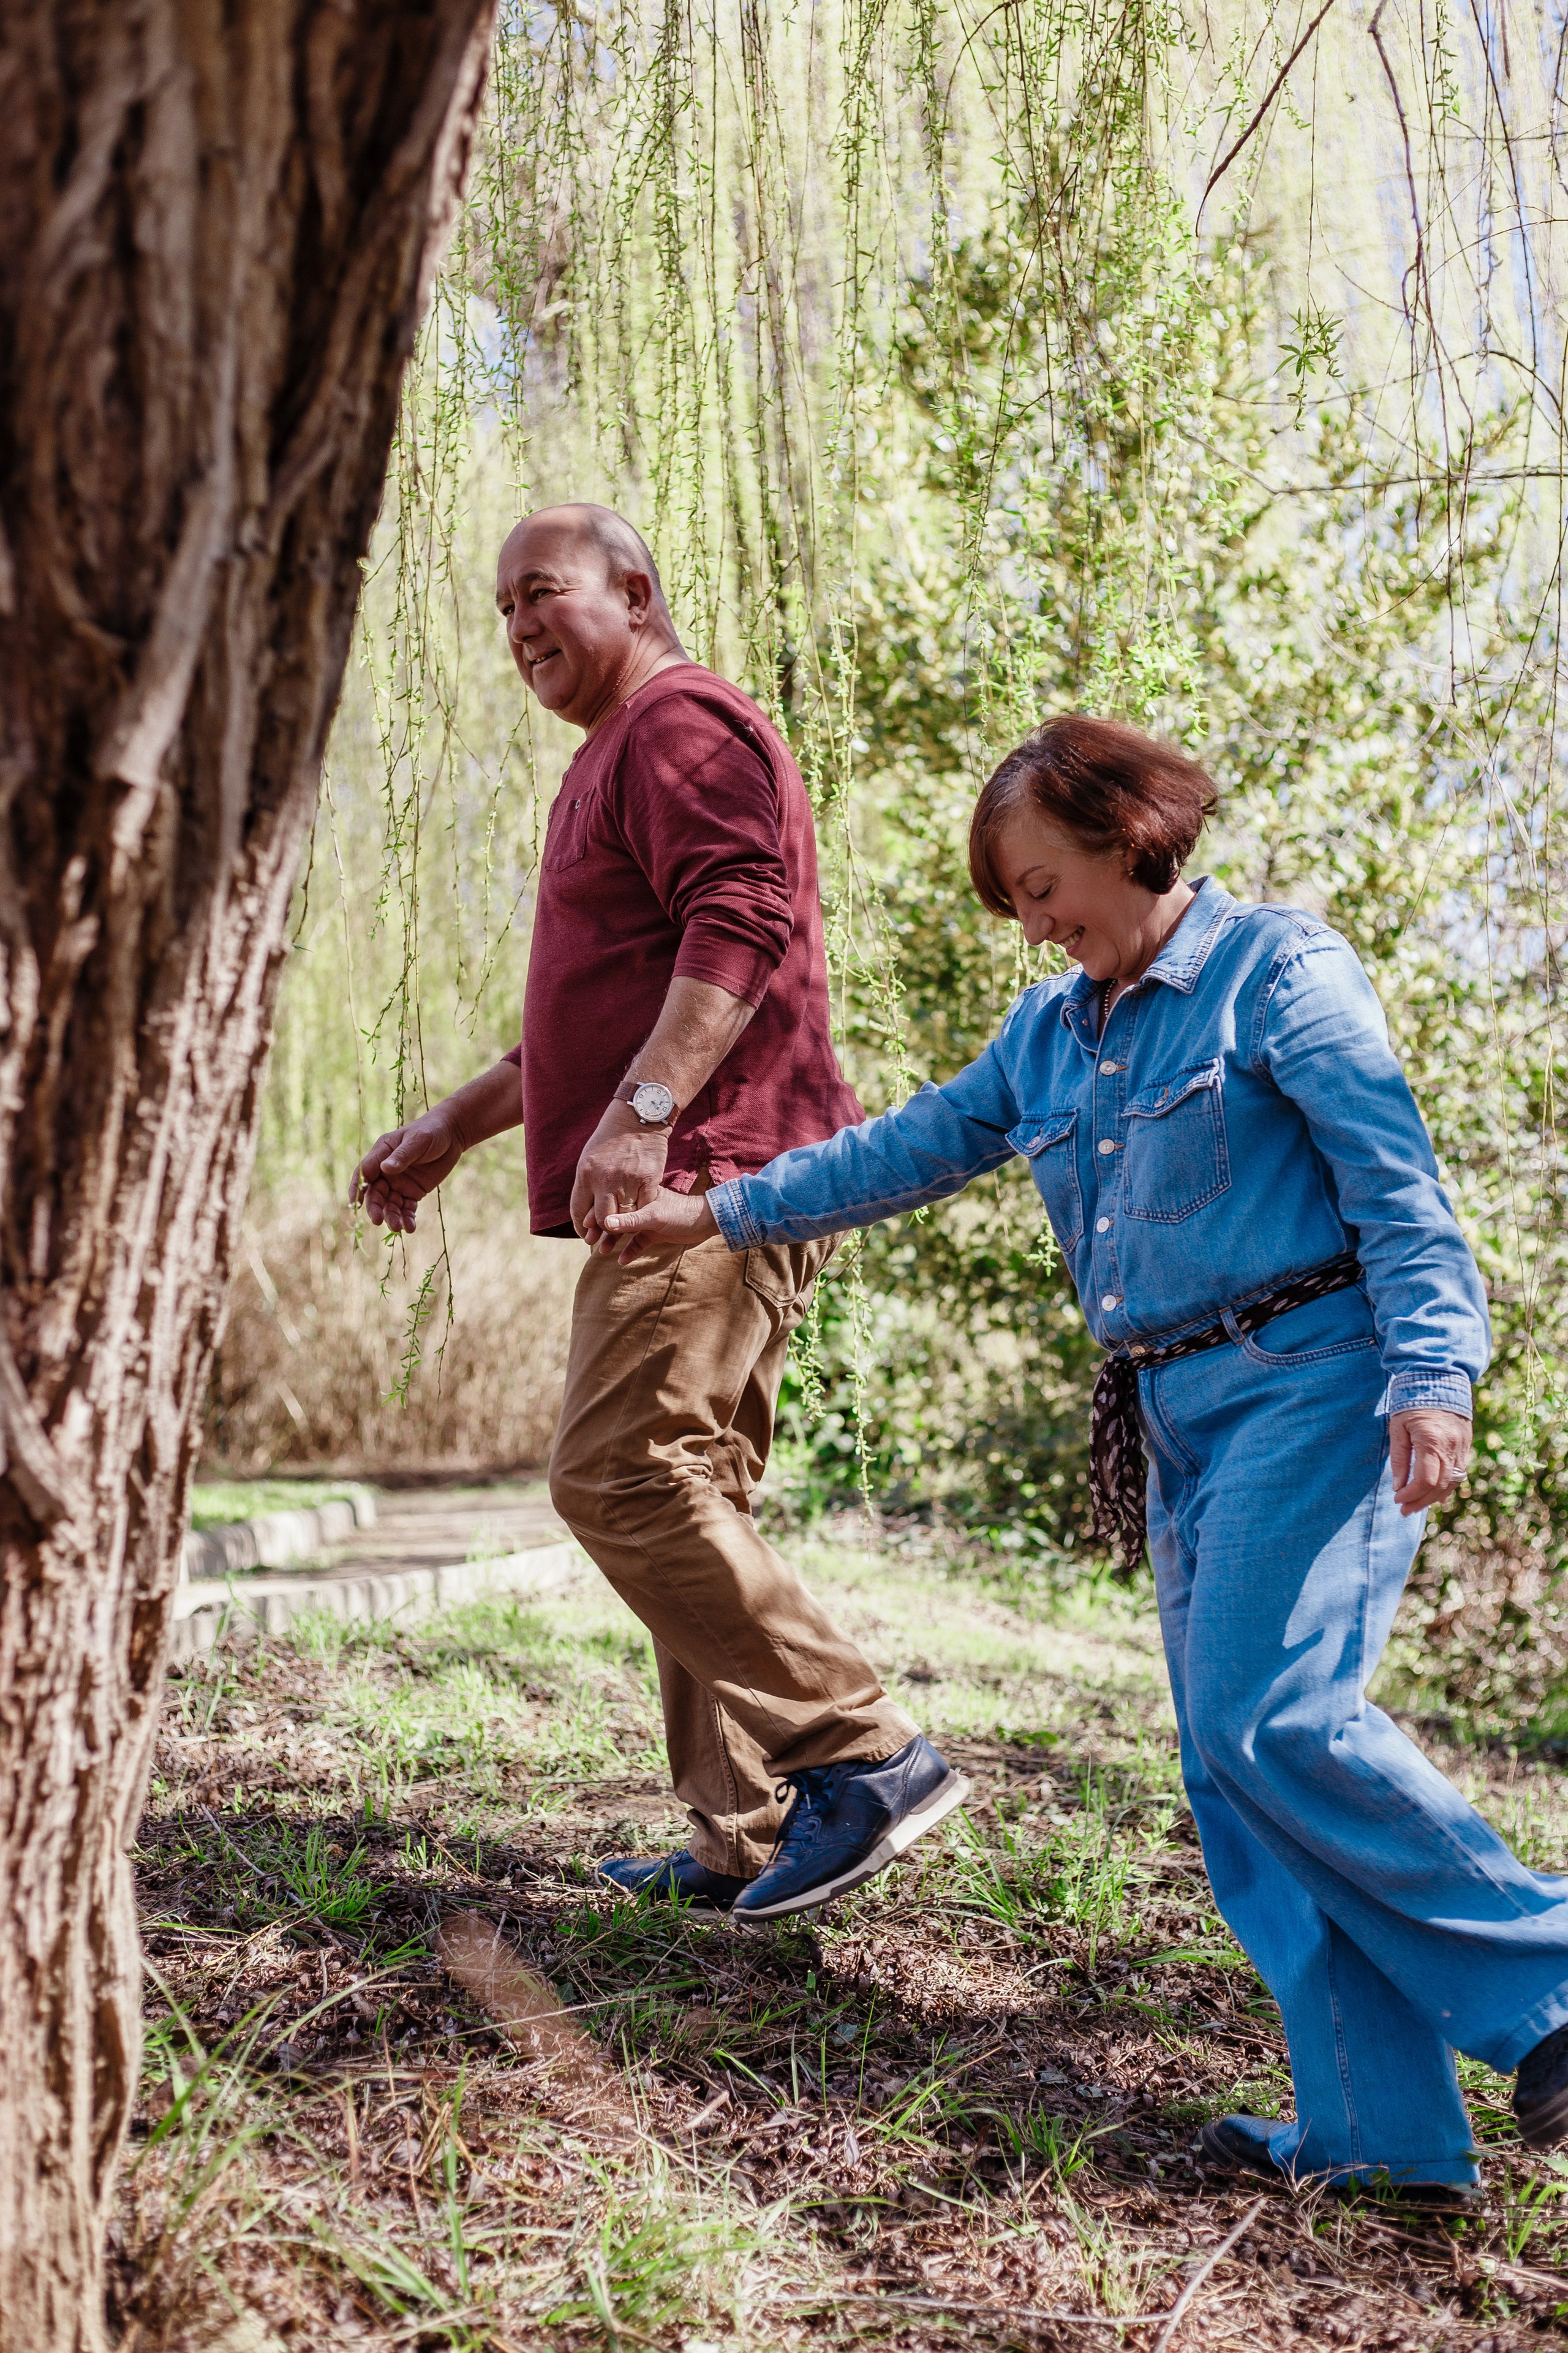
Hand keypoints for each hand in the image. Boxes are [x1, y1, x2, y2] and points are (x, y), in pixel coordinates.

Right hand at [349, 1108, 465, 1232]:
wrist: (451, 1136)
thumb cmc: (430, 1132)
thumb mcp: (417, 1141)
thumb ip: (402, 1155)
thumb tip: (385, 1169)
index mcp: (381, 1154)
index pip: (364, 1172)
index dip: (358, 1187)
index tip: (355, 1202)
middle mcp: (385, 1171)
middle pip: (374, 1193)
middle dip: (375, 1207)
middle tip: (377, 1220)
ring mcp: (398, 1183)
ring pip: (389, 1204)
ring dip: (391, 1217)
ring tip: (397, 1228)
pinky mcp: (412, 1192)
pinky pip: (406, 1208)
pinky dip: (407, 1218)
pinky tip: (410, 1228)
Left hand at [570, 1103, 671, 1242]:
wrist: (638, 1117)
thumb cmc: (611, 1138)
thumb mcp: (590, 1158)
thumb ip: (587, 1184)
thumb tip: (585, 1210)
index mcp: (586, 1174)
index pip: (578, 1211)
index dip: (581, 1228)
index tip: (586, 1234)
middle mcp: (604, 1179)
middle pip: (602, 1219)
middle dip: (603, 1231)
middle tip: (606, 1235)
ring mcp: (627, 1180)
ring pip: (624, 1216)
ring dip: (623, 1224)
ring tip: (623, 1227)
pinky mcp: (648, 1179)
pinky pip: (644, 1207)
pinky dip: (641, 1214)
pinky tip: (640, 1215)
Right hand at [598, 1189, 717, 1261]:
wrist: (707, 1222)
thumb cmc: (682, 1212)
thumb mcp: (654, 1217)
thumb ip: (630, 1221)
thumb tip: (605, 1223)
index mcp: (638, 1196)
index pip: (613, 1203)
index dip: (597, 1213)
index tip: (585, 1225)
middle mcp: (640, 1206)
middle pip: (616, 1217)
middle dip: (602, 1228)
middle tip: (589, 1240)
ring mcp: (647, 1220)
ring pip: (625, 1231)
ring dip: (614, 1240)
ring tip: (603, 1251)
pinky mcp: (654, 1233)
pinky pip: (637, 1242)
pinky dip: (629, 1250)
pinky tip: (621, 1260)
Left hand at [1389, 1409, 1470, 1514]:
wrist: (1439, 1379)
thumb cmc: (1412, 1401)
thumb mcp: (1398, 1427)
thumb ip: (1399, 1458)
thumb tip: (1398, 1486)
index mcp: (1432, 1441)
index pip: (1425, 1480)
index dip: (1411, 1494)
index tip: (1397, 1499)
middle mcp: (1451, 1447)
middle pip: (1439, 1486)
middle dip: (1421, 1501)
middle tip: (1404, 1511)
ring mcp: (1462, 1447)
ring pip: (1451, 1483)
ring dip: (1433, 1497)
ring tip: (1416, 1505)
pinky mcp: (1466, 1445)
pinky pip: (1458, 1473)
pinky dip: (1445, 1486)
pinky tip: (1434, 1494)